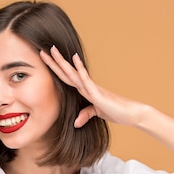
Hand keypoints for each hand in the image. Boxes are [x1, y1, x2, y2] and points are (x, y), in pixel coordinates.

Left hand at [40, 46, 154, 127]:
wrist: (131, 114)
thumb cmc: (116, 111)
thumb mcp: (97, 113)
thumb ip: (86, 114)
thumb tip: (76, 122)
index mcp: (85, 90)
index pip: (67, 78)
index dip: (56, 69)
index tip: (46, 60)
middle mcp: (87, 86)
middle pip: (67, 72)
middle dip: (54, 62)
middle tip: (42, 50)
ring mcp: (92, 88)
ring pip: (74, 73)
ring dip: (63, 62)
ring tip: (53, 50)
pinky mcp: (98, 94)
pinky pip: (87, 80)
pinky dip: (80, 70)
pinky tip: (75, 59)